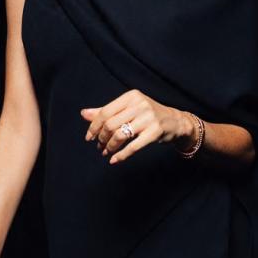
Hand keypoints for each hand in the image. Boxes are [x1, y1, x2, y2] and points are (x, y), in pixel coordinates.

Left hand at [80, 89, 194, 163]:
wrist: (175, 121)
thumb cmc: (147, 115)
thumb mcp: (128, 109)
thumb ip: (106, 111)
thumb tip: (83, 114)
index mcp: (131, 96)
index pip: (105, 112)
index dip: (94, 126)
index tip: (89, 138)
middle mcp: (140, 104)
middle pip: (111, 124)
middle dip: (101, 138)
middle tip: (99, 146)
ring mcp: (149, 118)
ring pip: (120, 135)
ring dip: (110, 147)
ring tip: (106, 152)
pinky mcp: (155, 132)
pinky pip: (133, 146)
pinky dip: (121, 155)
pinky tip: (114, 160)